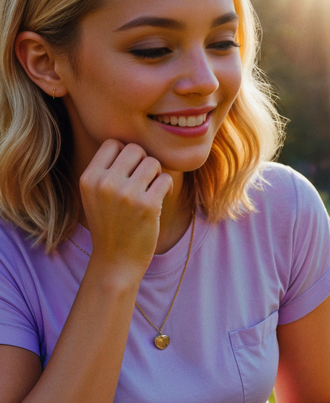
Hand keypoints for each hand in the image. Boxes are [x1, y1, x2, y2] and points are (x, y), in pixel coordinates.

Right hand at [77, 141, 169, 267]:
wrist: (116, 259)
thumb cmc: (110, 224)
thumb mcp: (95, 195)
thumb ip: (107, 170)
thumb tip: (131, 145)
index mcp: (89, 177)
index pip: (112, 143)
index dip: (126, 153)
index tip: (131, 169)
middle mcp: (104, 183)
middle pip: (134, 149)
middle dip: (144, 161)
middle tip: (145, 179)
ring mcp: (126, 194)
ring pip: (152, 162)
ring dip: (157, 174)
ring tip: (153, 189)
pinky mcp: (147, 205)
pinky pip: (165, 179)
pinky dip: (167, 186)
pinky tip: (162, 196)